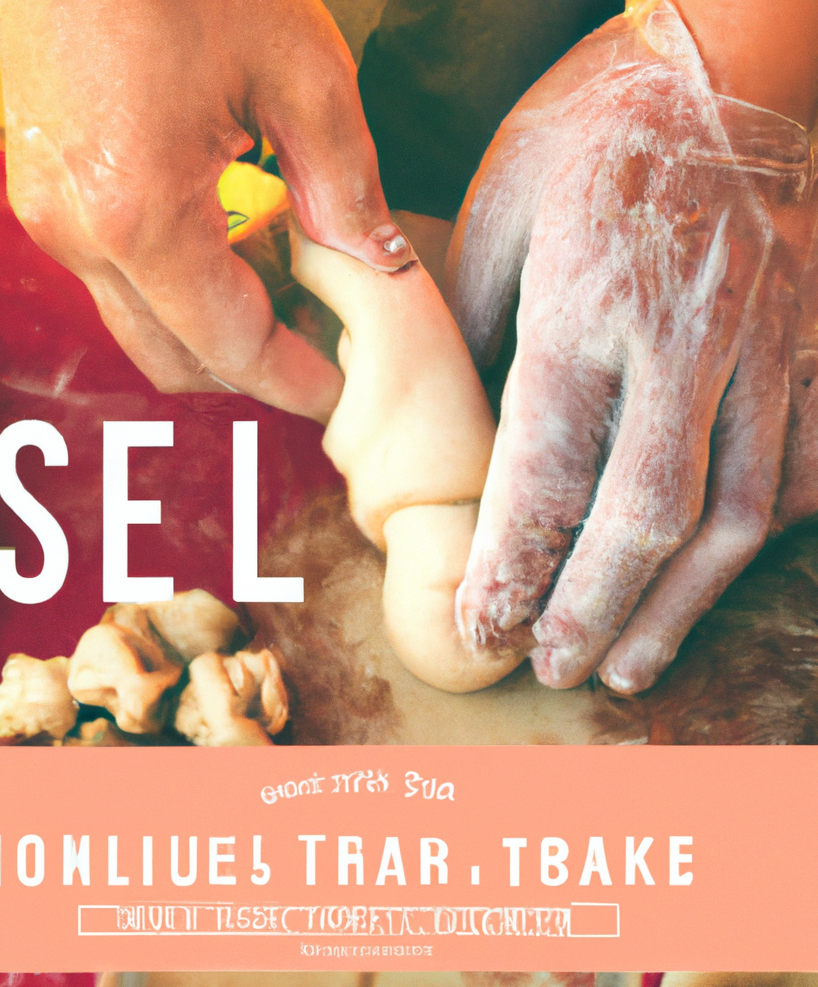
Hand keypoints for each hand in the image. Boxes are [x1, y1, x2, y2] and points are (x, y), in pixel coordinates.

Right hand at [0, 0, 413, 423]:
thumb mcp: (295, 64)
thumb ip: (342, 179)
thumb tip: (375, 257)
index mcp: (140, 215)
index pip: (230, 345)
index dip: (291, 381)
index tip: (338, 394)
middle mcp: (80, 236)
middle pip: (175, 359)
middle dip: (250, 371)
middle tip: (318, 348)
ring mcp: (50, 219)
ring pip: (142, 328)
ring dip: (211, 333)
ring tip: (282, 297)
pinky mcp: (43, 196)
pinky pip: (118, 282)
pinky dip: (176, 292)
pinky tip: (228, 250)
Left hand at [447, 0, 816, 692]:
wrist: (729, 56)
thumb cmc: (590, 131)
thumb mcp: (497, 214)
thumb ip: (478, 334)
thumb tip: (459, 435)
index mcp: (586, 305)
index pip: (548, 470)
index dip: (515, 566)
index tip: (486, 627)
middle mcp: (687, 336)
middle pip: (648, 516)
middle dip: (595, 610)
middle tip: (557, 670)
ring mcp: (771, 342)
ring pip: (738, 512)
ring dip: (681, 605)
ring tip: (630, 663)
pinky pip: (805, 466)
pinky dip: (764, 536)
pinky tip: (719, 578)